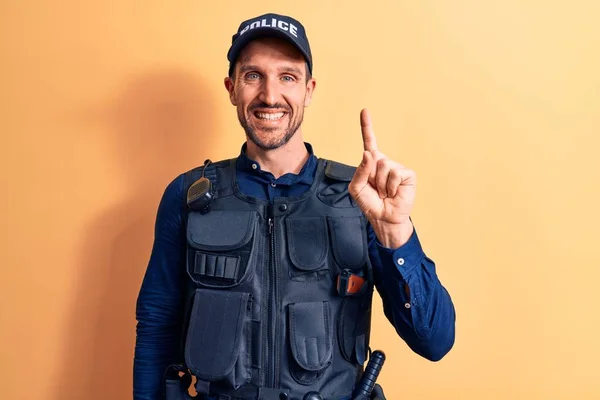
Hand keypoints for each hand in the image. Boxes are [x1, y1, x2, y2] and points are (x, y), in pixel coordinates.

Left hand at [348, 109, 415, 247]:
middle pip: (372, 158)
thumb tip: (369, 153)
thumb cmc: (370, 203)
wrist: (384, 218)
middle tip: (376, 190)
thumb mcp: (356, 188)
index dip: (367, 126)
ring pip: (383, 166)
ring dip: (380, 184)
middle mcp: (385, 162)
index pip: (369, 141)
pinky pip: (395, 174)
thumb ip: (360, 171)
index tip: (364, 110)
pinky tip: (393, 193)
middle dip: (370, 177)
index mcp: (372, 163)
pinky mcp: (408, 174)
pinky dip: (391, 186)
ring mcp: (397, 167)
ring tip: (384, 193)